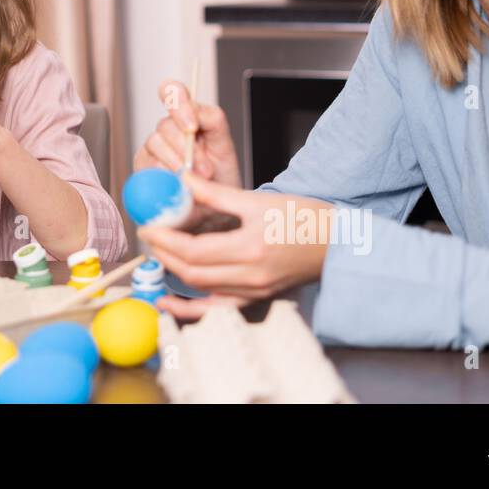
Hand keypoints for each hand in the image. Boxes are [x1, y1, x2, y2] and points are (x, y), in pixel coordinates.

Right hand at [132, 79, 240, 185]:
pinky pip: (149, 165)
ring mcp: (152, 147)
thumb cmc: (219, 176)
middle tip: (206, 170)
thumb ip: (212, 122)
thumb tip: (193, 121)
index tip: (192, 126)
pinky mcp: (142, 166)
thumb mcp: (225, 145)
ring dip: (178, 163)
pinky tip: (179, 185)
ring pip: (156, 143)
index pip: (172, 91)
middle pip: (167, 125)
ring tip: (196, 181)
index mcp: (188, 115)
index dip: (178, 103)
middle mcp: (167, 128)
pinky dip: (166, 176)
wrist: (212, 207)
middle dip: (188, 149)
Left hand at [139, 173, 333, 314]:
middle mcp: (250, 276)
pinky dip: (191, 308)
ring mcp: (254, 291)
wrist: (339, 243)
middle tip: (149, 235)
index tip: (149, 225)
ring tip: (159, 253)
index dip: (165, 240)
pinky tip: (169, 302)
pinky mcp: (256, 298)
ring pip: (201, 289)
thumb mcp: (257, 200)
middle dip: (164, 254)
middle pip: (192, 272)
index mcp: (250, 248)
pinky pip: (217, 308)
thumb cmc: (305, 218)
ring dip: (175, 272)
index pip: (194, 251)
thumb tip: (183, 180)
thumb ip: (216, 193)